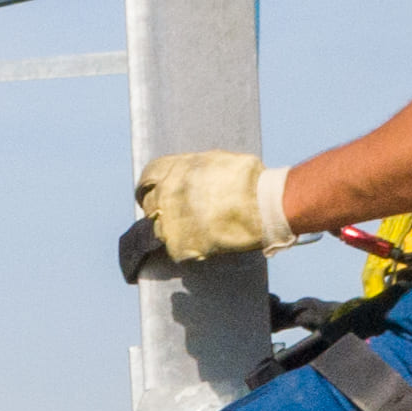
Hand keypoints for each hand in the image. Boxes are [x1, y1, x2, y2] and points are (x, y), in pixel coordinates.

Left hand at [131, 148, 294, 264]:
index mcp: (174, 169)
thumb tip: (187, 175)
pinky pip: (176, 250)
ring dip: (174, 232)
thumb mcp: (217, 161)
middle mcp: (166, 193)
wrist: (263, 205)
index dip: (150, 187)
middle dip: (162, 211)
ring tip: (197, 231)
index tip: (151, 194)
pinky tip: (204, 243)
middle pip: (151, 205)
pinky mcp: (180, 245)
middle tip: (178, 217)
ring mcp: (170, 220)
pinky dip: (188, 248)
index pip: (148, 178)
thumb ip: (194, 169)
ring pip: (160, 230)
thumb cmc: (248, 180)